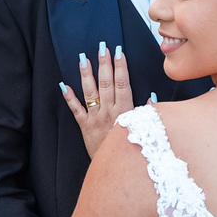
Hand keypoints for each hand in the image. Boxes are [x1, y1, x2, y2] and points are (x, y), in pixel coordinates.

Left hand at [60, 42, 135, 157]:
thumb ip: (146, 112)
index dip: (120, 67)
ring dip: (86, 75)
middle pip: (106, 83)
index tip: (118, 52)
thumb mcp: (143, 130)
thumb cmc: (131, 148)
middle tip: (102, 47)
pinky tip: (64, 85)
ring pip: (90, 93)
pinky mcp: (84, 126)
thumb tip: (152, 97)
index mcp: (125, 111)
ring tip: (83, 59)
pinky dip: (70, 98)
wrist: (117, 168)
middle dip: (104, 64)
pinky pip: (76, 110)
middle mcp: (109, 112)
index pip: (123, 84)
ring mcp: (95, 118)